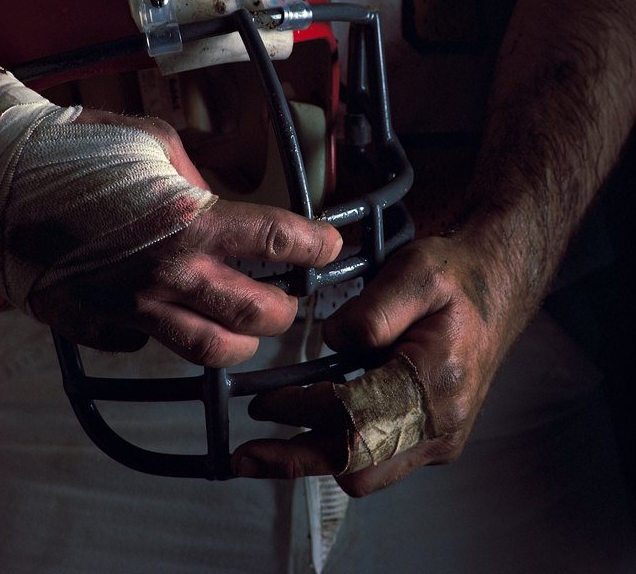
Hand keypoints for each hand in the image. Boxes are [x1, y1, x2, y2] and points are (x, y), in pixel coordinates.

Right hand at [27, 109, 342, 364]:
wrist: (5, 178)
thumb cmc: (80, 149)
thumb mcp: (155, 144)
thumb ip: (196, 179)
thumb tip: (214, 201)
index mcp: (193, 225)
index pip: (279, 241)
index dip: (316, 244)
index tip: (331, 245)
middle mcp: (170, 276)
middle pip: (256, 316)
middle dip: (284, 309)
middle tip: (287, 296)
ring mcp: (133, 309)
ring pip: (210, 351)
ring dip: (237, 341)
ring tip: (243, 327)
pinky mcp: (97, 325)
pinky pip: (144, 345)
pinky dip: (163, 333)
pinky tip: (164, 313)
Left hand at [232, 233, 513, 495]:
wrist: (497, 288)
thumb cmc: (456, 278)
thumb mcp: (415, 271)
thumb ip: (371, 311)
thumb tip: (330, 342)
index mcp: (438, 381)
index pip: (356, 416)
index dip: (303, 412)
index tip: (265, 404)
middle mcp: (441, 424)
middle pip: (359, 467)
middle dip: (298, 461)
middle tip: (248, 454)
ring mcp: (440, 438)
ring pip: (366, 474)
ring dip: (314, 460)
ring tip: (266, 450)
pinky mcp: (433, 439)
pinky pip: (379, 461)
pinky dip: (339, 450)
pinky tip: (309, 429)